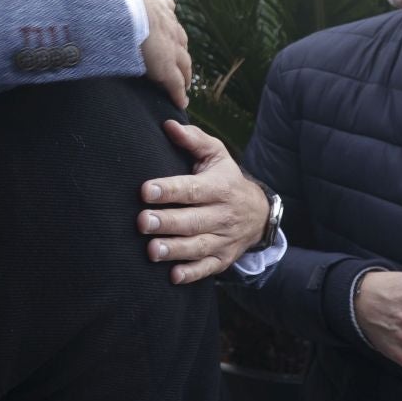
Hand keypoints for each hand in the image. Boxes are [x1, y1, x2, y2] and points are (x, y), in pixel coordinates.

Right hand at [101, 0, 189, 109]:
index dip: (168, 23)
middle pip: (180, 40)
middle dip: (180, 51)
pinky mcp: (166, 68)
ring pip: (183, 63)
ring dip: (183, 74)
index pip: (167, 13)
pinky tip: (180, 103)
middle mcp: (169, 23)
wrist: (118, 3)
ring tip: (183, 84)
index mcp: (156, 1)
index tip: (168, 30)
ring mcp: (170, 46)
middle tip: (180, 62)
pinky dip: (178, 94)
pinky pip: (174, 85)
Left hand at [136, 121, 270, 283]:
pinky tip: (173, 276)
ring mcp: (224, 239)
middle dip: (168, 222)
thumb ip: (193, 140)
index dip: (169, 190)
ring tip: (152, 250)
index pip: (193, 189)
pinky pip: (208, 269)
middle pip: (193, 220)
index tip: (145, 190)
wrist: (259, 212)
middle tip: (142, 222)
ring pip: (199, 246)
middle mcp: (223, 214)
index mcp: (219, 187)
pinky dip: (192, 273)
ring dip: (175, 250)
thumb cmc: (226, 179)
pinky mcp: (223, 258)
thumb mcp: (216, 155)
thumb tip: (168, 125)